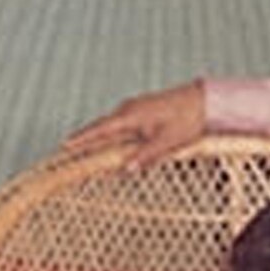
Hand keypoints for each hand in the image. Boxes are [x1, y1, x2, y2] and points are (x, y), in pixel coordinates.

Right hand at [62, 80, 206, 168]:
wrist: (204, 100)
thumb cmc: (188, 119)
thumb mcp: (168, 142)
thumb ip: (145, 156)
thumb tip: (125, 169)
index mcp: (131, 117)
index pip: (100, 130)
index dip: (82, 139)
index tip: (65, 145)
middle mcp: (129, 110)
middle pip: (101, 128)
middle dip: (85, 139)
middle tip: (68, 149)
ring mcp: (135, 108)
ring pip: (112, 126)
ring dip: (100, 138)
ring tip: (85, 149)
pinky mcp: (143, 110)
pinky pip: (122, 125)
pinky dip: (113, 134)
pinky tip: (112, 142)